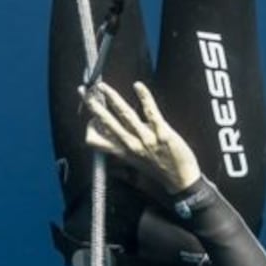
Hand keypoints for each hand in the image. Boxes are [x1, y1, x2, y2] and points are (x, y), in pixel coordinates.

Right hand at [84, 81, 200, 195]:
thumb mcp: (134, 161)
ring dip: (112, 97)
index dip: (89, 127)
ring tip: (102, 86)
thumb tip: (112, 132)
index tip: (90, 114)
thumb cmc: (158, 168)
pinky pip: (151, 112)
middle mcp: (131, 145)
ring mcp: (146, 139)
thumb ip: (123, 146)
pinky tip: (138, 85)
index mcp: (122, 152)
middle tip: (84, 91)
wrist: (181, 180)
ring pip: (125, 114)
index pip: (95, 140)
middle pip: (106, 122)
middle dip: (92, 105)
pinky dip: (144, 97)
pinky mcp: (163, 133)